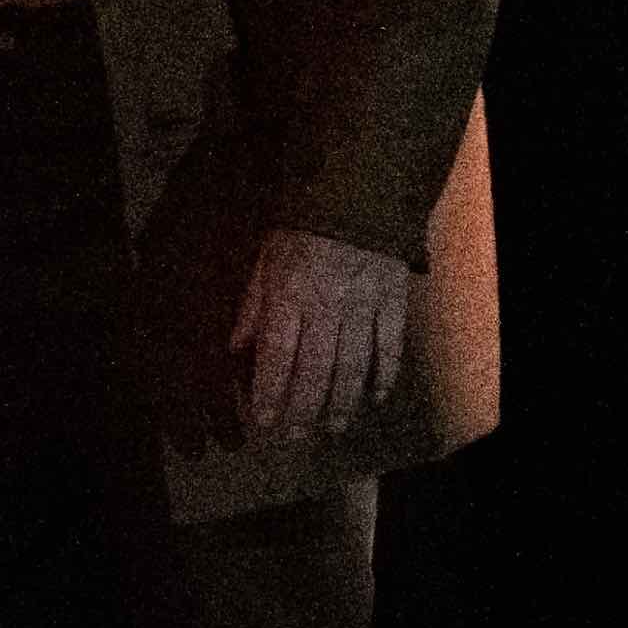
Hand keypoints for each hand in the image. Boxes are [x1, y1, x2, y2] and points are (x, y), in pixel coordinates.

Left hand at [233, 227, 419, 444]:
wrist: (357, 189)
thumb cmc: (301, 226)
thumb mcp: (264, 258)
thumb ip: (252, 305)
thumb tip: (233, 349)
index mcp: (289, 291)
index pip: (278, 353)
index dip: (271, 392)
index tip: (264, 422)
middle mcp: (326, 302)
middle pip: (316, 368)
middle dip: (304, 408)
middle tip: (296, 437)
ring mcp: (364, 302)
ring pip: (354, 363)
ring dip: (343, 401)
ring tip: (334, 427)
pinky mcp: (393, 297)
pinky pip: (391, 344)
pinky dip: (385, 373)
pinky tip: (376, 396)